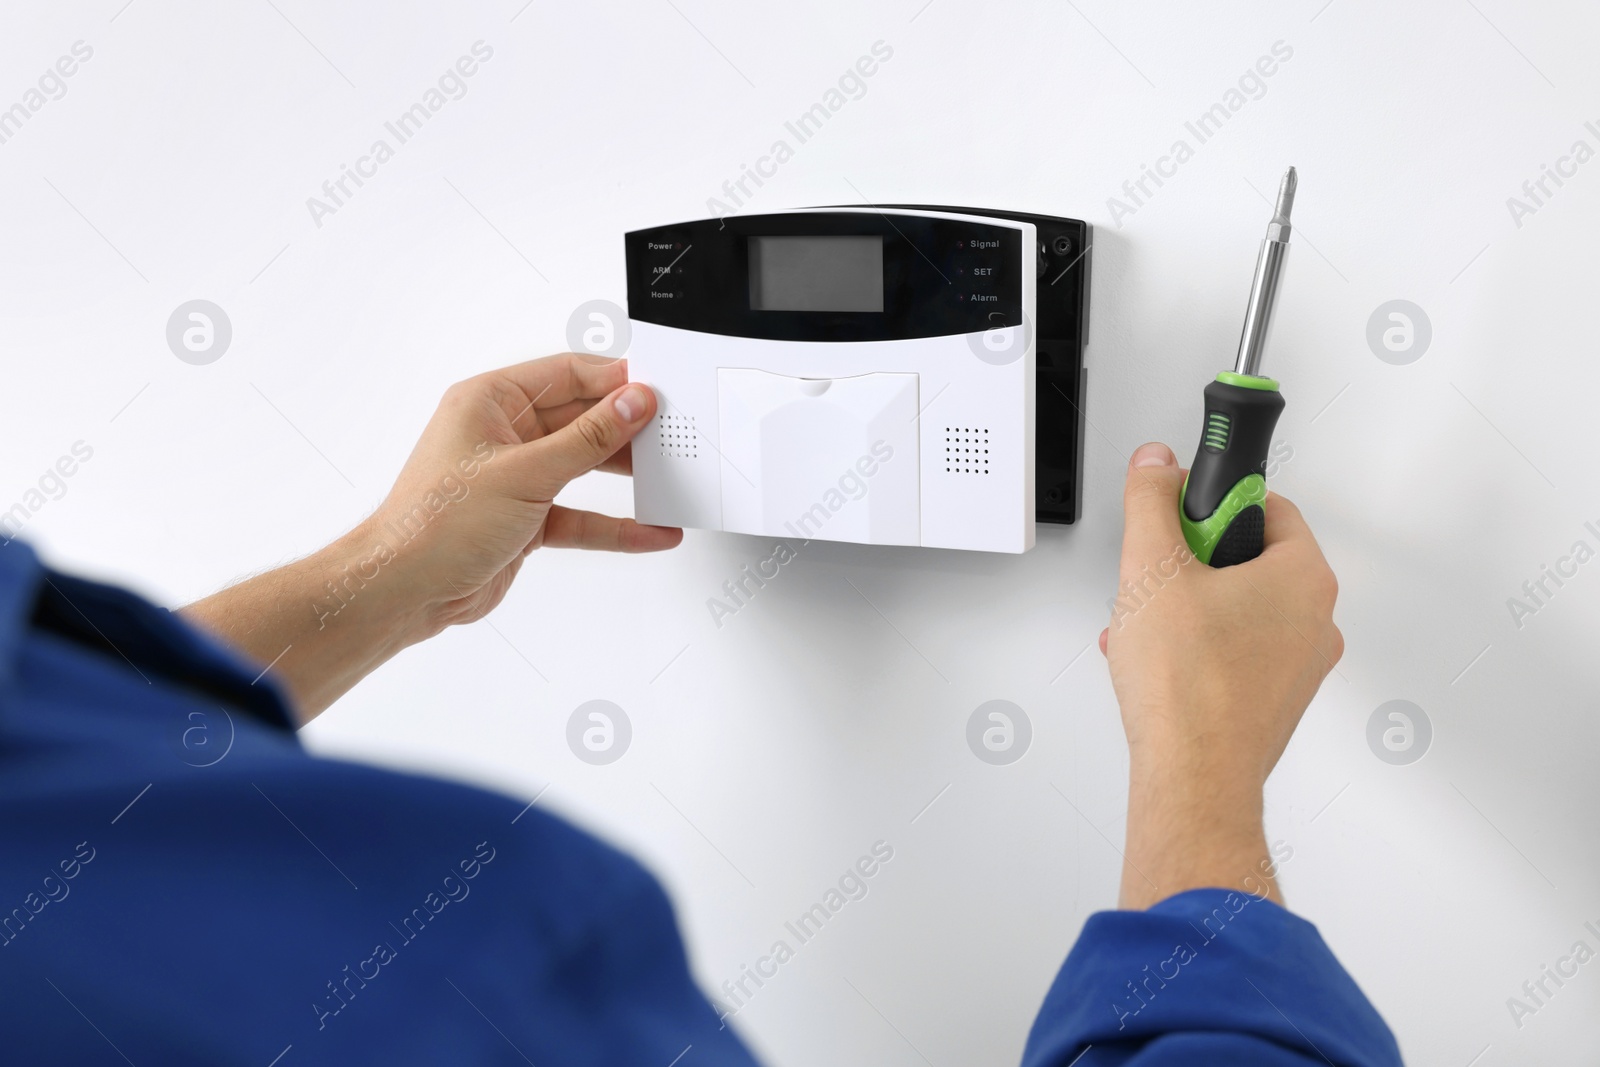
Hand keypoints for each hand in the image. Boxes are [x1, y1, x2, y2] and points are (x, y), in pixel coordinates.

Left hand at [369, 354, 680, 631]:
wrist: (405, 590)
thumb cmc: (435, 524)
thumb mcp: (525, 473)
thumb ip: (587, 439)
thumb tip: (631, 403)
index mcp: (489, 402)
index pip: (566, 375)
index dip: (614, 381)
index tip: (656, 390)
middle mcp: (501, 434)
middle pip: (580, 419)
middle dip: (625, 428)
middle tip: (669, 432)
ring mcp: (515, 478)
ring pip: (583, 465)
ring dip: (625, 475)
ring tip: (667, 475)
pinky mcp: (525, 519)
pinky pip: (580, 515)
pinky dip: (613, 524)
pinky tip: (648, 530)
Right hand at [1102, 442, 1342, 908]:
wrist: (1193, 778)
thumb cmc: (1188, 688)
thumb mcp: (1152, 567)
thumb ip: (1152, 500)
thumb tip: (1156, 465)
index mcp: (1304, 577)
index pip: (1266, 506)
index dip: (1213, 504)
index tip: (1180, 513)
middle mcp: (1315, 621)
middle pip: (1248, 559)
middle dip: (1190, 563)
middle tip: (1158, 579)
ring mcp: (1298, 667)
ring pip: (1236, 610)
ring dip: (1186, 609)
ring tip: (1148, 629)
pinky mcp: (1274, 703)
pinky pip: (1234, 654)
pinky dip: (1194, 650)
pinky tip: (1155, 663)